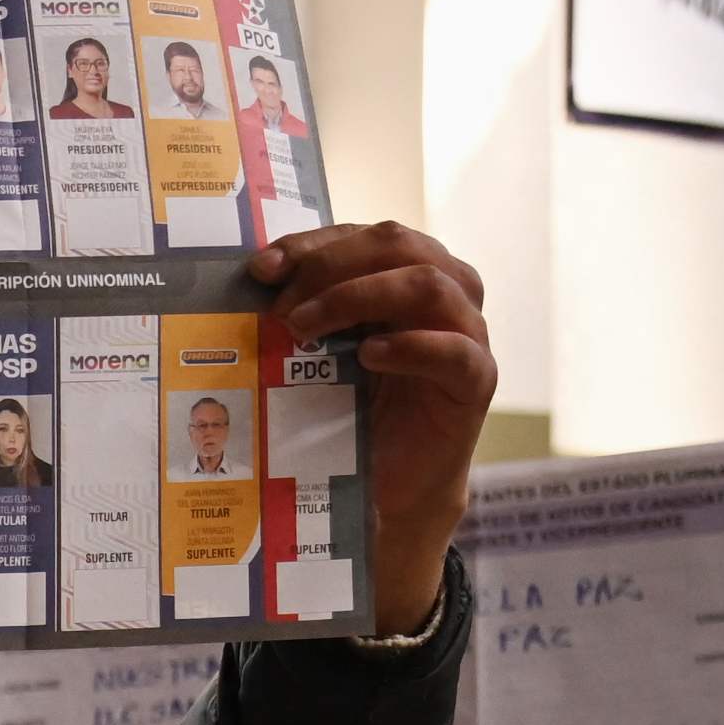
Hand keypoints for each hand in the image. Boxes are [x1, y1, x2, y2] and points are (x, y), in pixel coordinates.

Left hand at [246, 220, 496, 639]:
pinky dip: (411, 346)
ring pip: (430, 285)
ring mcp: (466, 334)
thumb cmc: (351, 413)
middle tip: (281, 305)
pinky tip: (368, 356)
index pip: (363, 237)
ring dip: (361, 296)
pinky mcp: (475, 381)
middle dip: (331, 266)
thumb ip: (303, 313)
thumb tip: (248, 283)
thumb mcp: (319, 355)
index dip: (313, 244)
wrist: (388, 487)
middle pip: (398, 246)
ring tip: (306, 328)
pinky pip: (455, 351)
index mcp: (405, 274)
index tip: (261, 268)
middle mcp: (445, 293)